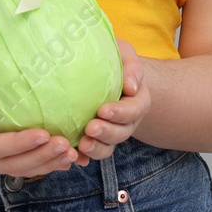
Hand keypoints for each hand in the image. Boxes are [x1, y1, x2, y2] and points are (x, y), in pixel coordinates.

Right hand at [0, 58, 80, 175]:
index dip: (19, 144)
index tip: (43, 133)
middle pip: (11, 164)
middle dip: (40, 156)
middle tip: (66, 145)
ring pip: (21, 168)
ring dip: (47, 163)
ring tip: (72, 153)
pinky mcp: (1, 156)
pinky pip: (25, 164)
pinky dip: (46, 162)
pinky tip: (66, 157)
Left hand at [68, 38, 149, 164]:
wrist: (105, 72)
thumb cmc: (114, 58)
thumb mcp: (125, 54)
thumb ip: (132, 67)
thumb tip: (130, 86)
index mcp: (137, 100)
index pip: (134, 110)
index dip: (120, 113)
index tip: (103, 110)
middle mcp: (127, 121)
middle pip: (121, 133)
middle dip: (106, 133)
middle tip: (90, 128)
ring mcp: (111, 132)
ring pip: (108, 147)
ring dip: (96, 148)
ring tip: (81, 144)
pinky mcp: (95, 139)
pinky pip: (92, 153)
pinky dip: (84, 157)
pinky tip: (73, 156)